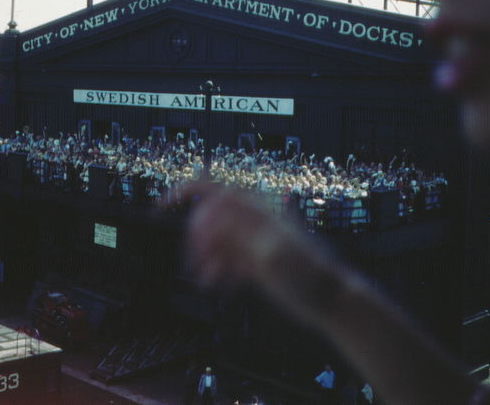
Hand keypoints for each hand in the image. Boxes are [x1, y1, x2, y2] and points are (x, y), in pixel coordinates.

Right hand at [168, 183, 304, 287]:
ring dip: (206, 257)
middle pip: (211, 216)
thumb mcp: (269, 253)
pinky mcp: (255, 260)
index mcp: (257, 213)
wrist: (327, 299)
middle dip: (197, 238)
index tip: (162, 206)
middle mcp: (253, 221)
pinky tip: (218, 285)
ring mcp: (253, 240)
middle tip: (194, 261)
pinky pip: (227, 257)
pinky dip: (218, 268)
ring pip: (217, 240)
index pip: (216, 190)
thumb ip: (237, 231)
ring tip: (206, 279)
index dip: (187, 191)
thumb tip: (207, 209)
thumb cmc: (305, 275)